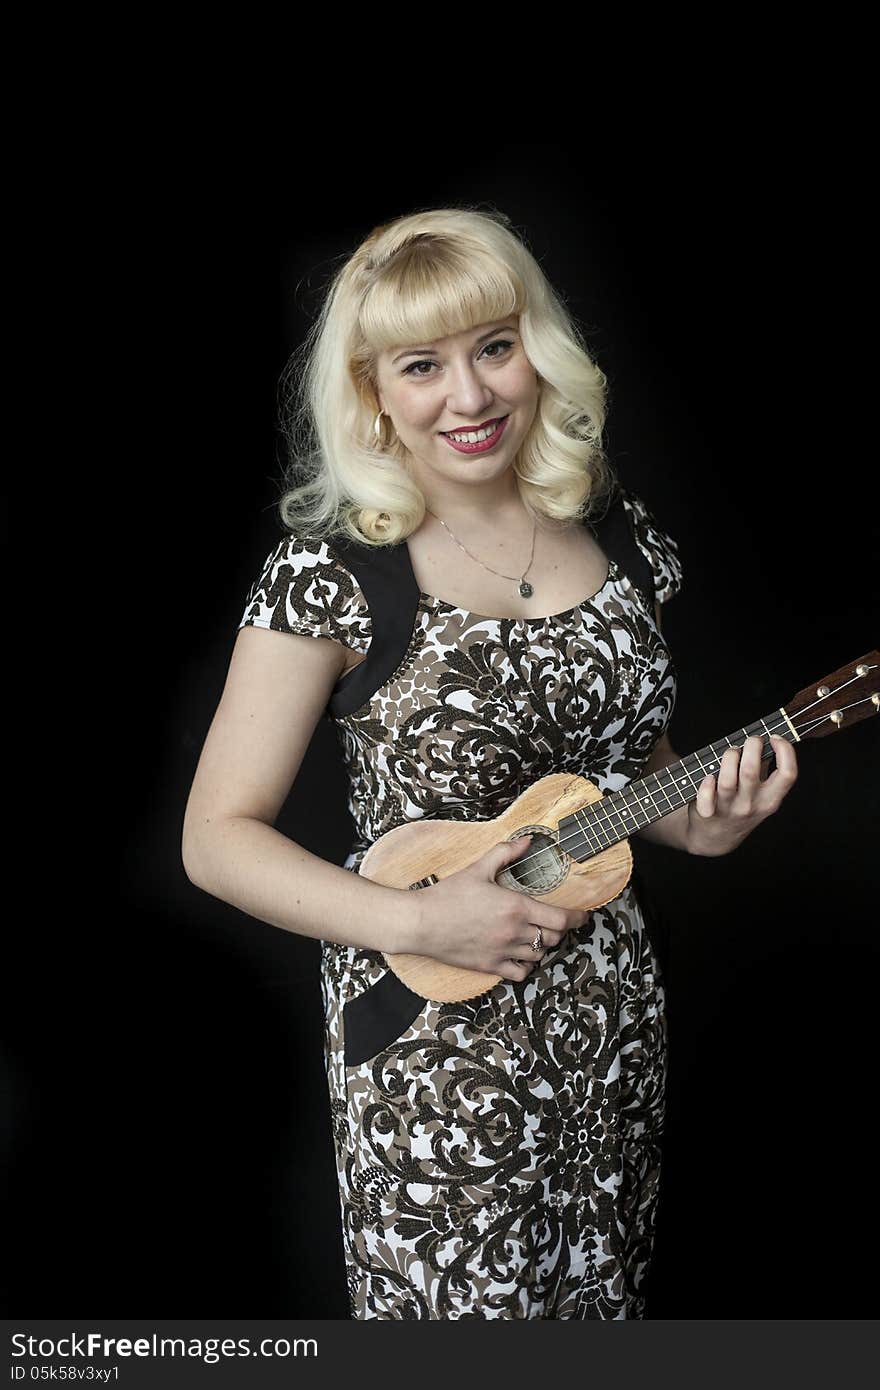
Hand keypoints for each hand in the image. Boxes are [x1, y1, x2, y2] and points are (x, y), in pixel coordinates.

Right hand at [407, 834, 591, 982]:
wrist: (421, 922)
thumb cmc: (448, 895)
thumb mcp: (478, 869)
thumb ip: (506, 852)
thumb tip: (527, 840)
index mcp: (516, 907)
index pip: (561, 919)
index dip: (578, 919)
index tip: (583, 916)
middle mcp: (514, 932)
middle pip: (554, 938)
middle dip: (558, 930)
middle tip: (553, 921)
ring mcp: (503, 952)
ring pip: (539, 955)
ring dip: (542, 946)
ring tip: (535, 936)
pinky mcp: (490, 966)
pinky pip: (521, 973)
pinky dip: (526, 966)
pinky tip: (520, 955)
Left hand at [686, 734, 797, 856]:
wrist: (718, 838)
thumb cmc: (741, 805)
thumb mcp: (762, 793)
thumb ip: (767, 769)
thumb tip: (770, 738)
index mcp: (771, 798)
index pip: (788, 774)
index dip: (785, 751)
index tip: (775, 738)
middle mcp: (752, 804)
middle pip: (751, 771)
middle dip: (751, 746)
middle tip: (750, 740)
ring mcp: (729, 809)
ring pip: (727, 780)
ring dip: (728, 758)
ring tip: (731, 752)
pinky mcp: (708, 813)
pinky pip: (705, 798)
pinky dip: (706, 784)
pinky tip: (709, 776)